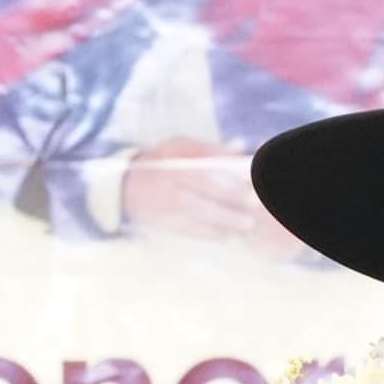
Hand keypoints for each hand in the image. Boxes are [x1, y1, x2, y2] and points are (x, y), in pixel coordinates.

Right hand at [120, 139, 273, 244]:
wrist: (129, 187)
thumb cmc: (161, 161)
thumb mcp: (179, 146)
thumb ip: (209, 149)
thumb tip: (238, 147)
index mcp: (176, 170)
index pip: (206, 180)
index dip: (229, 188)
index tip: (251, 192)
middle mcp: (172, 193)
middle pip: (205, 205)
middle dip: (231, 211)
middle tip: (254, 213)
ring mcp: (170, 212)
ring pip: (201, 222)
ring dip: (226, 226)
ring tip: (247, 227)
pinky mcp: (169, 226)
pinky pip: (194, 234)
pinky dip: (213, 236)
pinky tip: (231, 236)